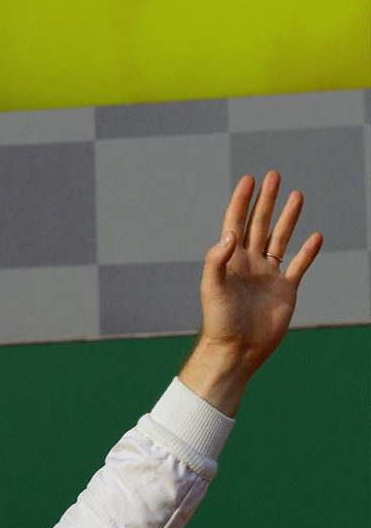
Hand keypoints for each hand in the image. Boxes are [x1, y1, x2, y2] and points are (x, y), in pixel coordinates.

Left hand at [179, 171, 321, 414]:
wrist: (237, 351)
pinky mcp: (285, 291)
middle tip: (273, 176)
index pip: (235, 223)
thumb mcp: (211, 288)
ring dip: (288, 218)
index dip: (242, 201)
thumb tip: (230, 234)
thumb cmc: (219, 322)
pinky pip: (299, 266)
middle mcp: (249, 264)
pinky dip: (308, 251)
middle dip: (266, 201)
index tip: (249, 179)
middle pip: (259, 224)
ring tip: (297, 194)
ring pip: (280, 239)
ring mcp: (268, 276)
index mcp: (230, 261)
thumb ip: (217, 260)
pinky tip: (316, 236)